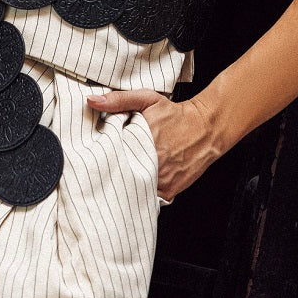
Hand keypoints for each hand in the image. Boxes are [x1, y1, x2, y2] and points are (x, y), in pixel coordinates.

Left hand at [86, 88, 220, 201]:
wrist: (206, 129)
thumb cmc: (175, 114)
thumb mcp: (147, 99)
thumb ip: (119, 100)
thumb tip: (91, 101)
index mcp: (142, 141)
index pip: (111, 156)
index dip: (102, 157)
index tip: (97, 155)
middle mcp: (153, 163)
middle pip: (120, 175)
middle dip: (113, 172)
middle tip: (107, 167)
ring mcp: (162, 180)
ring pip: (134, 190)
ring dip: (127, 184)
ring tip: (123, 175)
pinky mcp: (170, 191)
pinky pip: (148, 198)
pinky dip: (142, 193)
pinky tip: (139, 182)